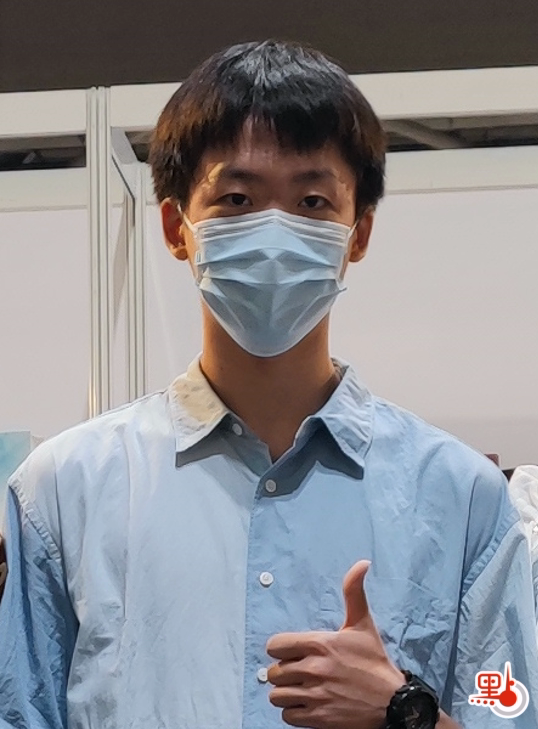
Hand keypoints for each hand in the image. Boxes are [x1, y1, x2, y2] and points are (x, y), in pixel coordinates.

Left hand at [266, 560, 404, 728]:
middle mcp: (314, 669)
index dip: (280, 649)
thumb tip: (362, 563)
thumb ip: (354, 592)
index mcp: (319, 644)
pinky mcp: (318, 719)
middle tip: (299, 672)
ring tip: (300, 689)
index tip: (291, 652)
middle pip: (274, 672)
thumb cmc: (374, 661)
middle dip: (284, 672)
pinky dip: (294, 712)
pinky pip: (287, 716)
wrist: (393, 702)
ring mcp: (315, 696)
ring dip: (286, 693)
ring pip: (277, 696)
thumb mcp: (363, 624)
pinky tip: (307, 704)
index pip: (275, 646)